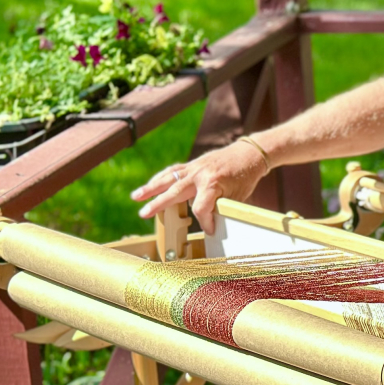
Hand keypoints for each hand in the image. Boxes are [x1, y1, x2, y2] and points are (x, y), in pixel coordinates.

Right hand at [131, 138, 269, 233]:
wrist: (248, 154)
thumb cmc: (245, 177)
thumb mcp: (237, 197)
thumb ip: (219, 208)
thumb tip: (207, 222)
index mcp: (212, 184)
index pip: (200, 208)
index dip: (204, 222)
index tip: (210, 230)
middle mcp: (199, 175)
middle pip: (175, 192)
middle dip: (158, 204)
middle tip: (144, 214)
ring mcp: (194, 168)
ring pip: (168, 178)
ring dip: (150, 187)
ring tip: (135, 197)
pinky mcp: (192, 164)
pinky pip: (173, 171)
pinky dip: (160, 178)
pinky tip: (150, 185)